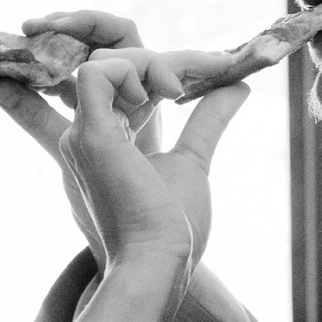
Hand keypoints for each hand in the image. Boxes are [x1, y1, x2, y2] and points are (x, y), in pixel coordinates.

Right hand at [0, 31, 245, 281]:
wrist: (160, 263)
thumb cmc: (172, 228)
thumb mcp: (193, 159)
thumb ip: (208, 120)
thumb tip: (238, 86)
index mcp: (108, 141)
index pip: (125, 81)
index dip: (166, 67)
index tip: (217, 70)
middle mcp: (87, 134)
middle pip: (115, 65)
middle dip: (164, 58)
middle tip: (211, 71)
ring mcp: (83, 134)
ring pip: (106, 60)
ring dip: (152, 61)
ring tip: (180, 91)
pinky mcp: (90, 135)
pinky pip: (97, 71)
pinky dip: (133, 69)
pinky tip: (163, 96)